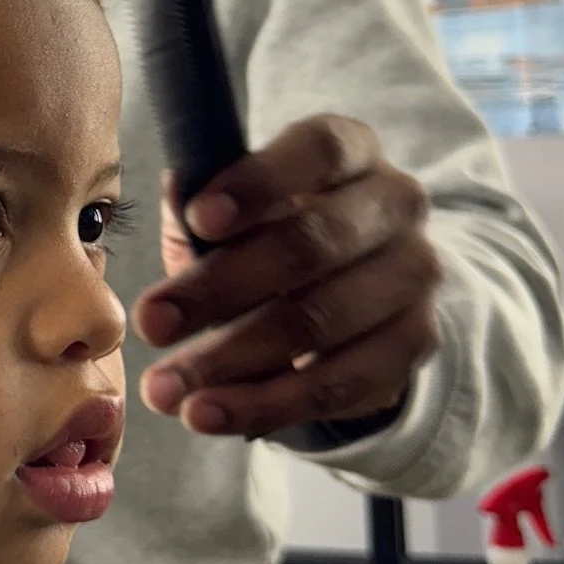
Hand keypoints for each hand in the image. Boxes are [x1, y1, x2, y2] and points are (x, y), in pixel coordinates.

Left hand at [133, 116, 442, 439]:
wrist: (345, 292)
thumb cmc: (267, 231)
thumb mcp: (233, 209)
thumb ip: (204, 202)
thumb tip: (177, 194)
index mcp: (352, 150)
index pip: (319, 150)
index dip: (260, 182)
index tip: (199, 219)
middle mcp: (396, 204)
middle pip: (313, 245)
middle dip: (221, 288)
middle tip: (150, 322)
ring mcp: (414, 276)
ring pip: (322, 322)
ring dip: (232, 360)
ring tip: (165, 390)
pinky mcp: (414, 344)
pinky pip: (339, 383)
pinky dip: (266, 404)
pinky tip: (209, 413)